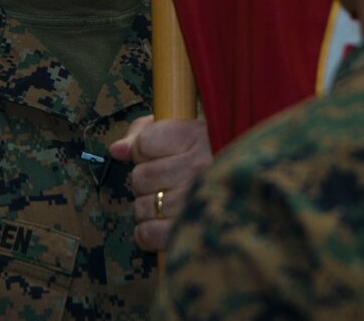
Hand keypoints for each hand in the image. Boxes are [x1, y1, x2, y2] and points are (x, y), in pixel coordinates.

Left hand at [109, 115, 211, 251]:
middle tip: (164, 181)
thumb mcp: (179, 129)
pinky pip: (148, 233)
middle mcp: (197, 167)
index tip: (155, 153)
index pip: (144, 143)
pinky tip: (161, 223)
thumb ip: (143, 133)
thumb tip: (117, 150)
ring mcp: (195, 200)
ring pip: (143, 206)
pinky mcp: (192, 231)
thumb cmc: (205, 153)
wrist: (246, 184)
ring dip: (147, 206)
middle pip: (140, 177)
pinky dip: (147, 232)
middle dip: (145, 180)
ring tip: (166, 201)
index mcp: (196, 136)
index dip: (142, 150)